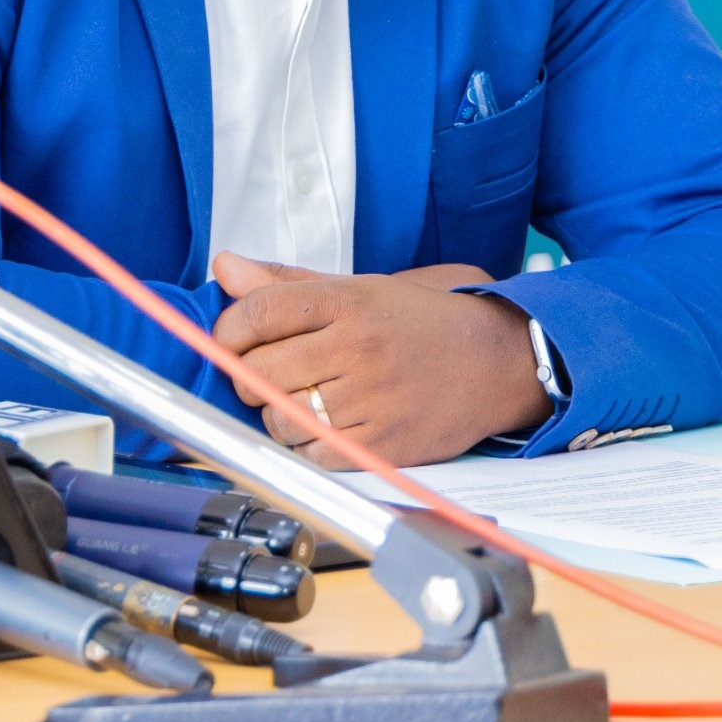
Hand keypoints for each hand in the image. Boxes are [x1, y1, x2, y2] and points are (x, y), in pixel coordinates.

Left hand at [207, 252, 547, 468]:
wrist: (498, 361)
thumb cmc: (418, 322)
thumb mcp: (357, 288)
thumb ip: (285, 283)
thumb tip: (223, 267)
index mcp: (347, 302)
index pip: (256, 313)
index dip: (227, 331)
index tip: (228, 341)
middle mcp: (359, 348)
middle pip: (260, 371)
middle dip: (246, 377)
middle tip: (260, 376)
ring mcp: (374, 399)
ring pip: (282, 417)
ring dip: (275, 414)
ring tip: (296, 401)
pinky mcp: (388, 443)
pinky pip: (315, 454)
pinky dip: (306, 445)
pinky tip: (321, 428)